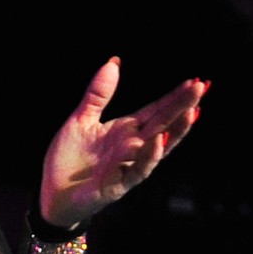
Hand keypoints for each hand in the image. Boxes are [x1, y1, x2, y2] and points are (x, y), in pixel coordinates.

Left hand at [37, 59, 207, 231]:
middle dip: (182, 106)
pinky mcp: (117, 185)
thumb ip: (99, 94)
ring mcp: (128, 166)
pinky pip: (137, 171)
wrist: (51, 192)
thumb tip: (114, 61)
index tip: (196, 81)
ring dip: (176, 131)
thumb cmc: (69, 158)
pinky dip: (148, 156)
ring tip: (191, 112)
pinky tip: (157, 140)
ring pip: (159, 148)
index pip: (157, 111)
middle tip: (201, 86)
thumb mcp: (81, 119)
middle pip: (163, 124)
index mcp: (127, 130)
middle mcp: (133, 147)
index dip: (175, 97)